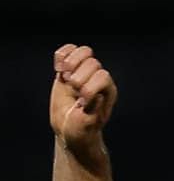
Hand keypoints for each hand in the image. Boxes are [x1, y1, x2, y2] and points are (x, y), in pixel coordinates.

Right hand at [51, 44, 116, 160]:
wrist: (69, 128)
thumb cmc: (80, 130)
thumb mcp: (85, 126)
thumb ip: (92, 111)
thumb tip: (98, 95)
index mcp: (108, 92)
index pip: (103, 76)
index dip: (89, 87)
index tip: (81, 102)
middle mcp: (99, 80)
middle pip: (93, 63)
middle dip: (78, 76)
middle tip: (72, 89)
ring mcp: (84, 73)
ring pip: (85, 52)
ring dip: (71, 61)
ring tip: (64, 75)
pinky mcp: (69, 70)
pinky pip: (69, 50)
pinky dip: (61, 54)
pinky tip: (58, 68)